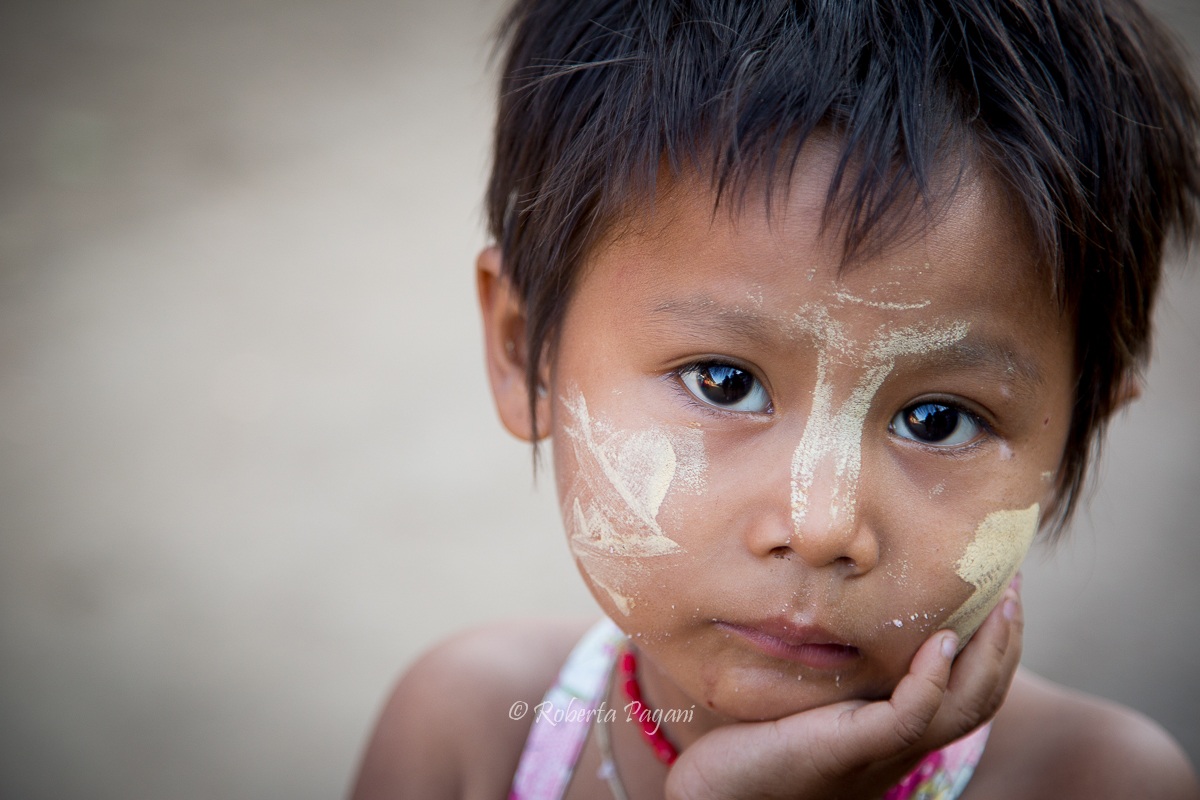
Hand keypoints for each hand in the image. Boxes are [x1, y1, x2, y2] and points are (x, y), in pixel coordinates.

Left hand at [664, 585, 1022, 799]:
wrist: (712, 795)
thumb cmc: (745, 743)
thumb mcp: (800, 694)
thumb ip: (829, 662)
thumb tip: (831, 601)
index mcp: (891, 730)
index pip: (966, 691)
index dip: (993, 646)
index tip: (1002, 592)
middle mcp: (896, 744)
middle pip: (981, 698)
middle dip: (1007, 643)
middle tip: (1017, 587)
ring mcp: (878, 749)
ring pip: (963, 708)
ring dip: (989, 655)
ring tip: (1001, 604)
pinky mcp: (848, 748)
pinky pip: (909, 716)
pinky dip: (933, 680)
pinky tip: (940, 641)